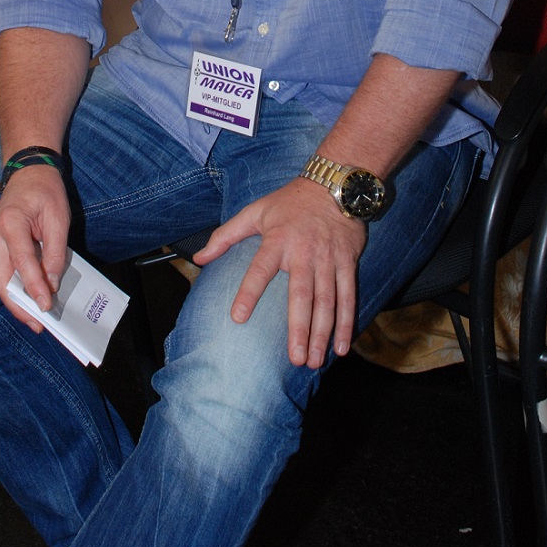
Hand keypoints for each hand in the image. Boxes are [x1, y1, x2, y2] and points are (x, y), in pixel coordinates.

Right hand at [0, 166, 70, 333]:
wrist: (28, 170)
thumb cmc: (45, 190)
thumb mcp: (58, 217)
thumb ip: (55, 250)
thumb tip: (53, 281)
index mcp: (10, 222)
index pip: (23, 262)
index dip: (35, 287)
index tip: (47, 306)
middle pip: (2, 279)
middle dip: (19, 304)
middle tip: (38, 323)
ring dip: (15, 300)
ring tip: (34, 317)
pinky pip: (2, 271)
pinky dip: (14, 287)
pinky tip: (28, 299)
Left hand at [194, 178, 366, 367]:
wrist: (334, 185)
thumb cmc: (289, 201)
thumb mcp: (255, 212)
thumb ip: (226, 236)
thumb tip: (199, 258)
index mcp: (277, 240)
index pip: (260, 270)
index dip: (249, 292)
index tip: (237, 317)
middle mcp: (303, 253)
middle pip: (301, 295)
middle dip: (299, 329)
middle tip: (295, 359)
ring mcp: (328, 259)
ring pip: (326, 301)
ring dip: (322, 333)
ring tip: (314, 361)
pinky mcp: (347, 262)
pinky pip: (347, 296)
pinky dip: (346, 322)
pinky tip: (341, 347)